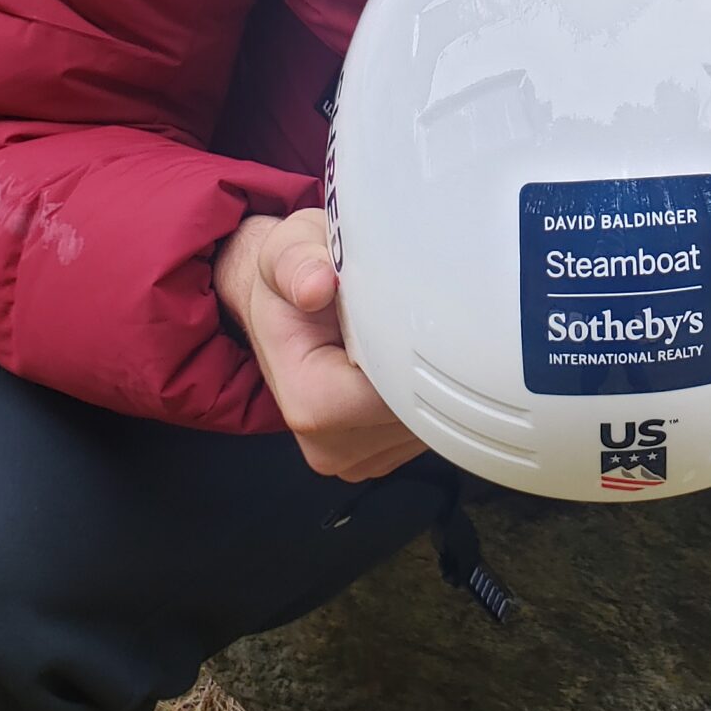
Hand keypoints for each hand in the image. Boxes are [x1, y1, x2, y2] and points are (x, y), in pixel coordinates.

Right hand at [214, 209, 427, 480]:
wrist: (283, 302)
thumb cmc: (290, 278)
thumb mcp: (286, 251)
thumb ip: (298, 265)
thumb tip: (315, 285)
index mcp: (309, 403)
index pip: (392, 398)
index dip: (414, 358)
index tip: (418, 317)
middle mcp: (329, 445)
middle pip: (415, 418)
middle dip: (424, 367)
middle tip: (411, 318)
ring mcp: (356, 459)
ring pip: (427, 428)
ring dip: (427, 382)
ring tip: (396, 339)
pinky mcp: (378, 456)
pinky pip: (425, 433)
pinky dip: (425, 396)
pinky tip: (401, 362)